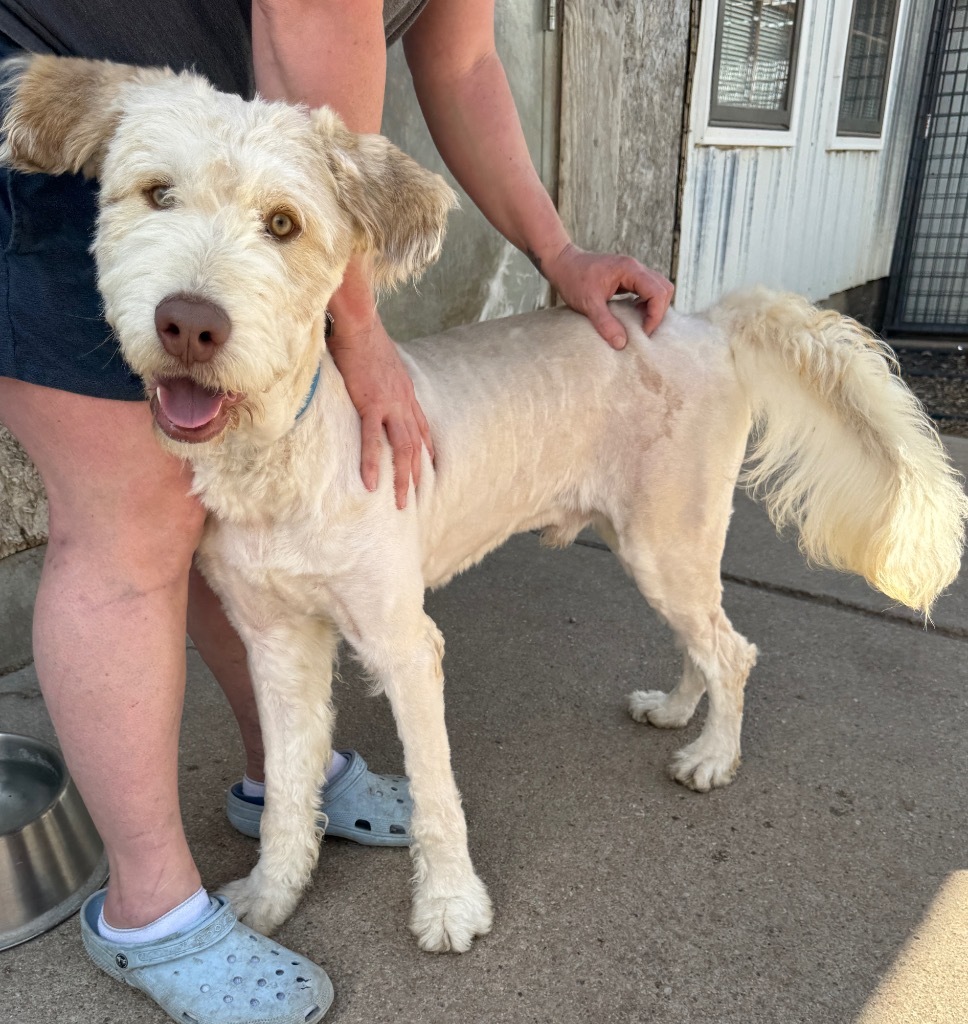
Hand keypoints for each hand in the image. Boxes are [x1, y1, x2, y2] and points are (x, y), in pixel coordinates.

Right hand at [327, 318, 433, 509]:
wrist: (360, 321)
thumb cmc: (362, 335)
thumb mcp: (379, 360)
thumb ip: (379, 375)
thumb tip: (369, 379)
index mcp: (405, 391)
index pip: (421, 426)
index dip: (426, 448)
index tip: (428, 466)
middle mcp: (403, 401)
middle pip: (415, 445)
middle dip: (416, 474)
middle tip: (413, 499)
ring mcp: (390, 404)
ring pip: (402, 448)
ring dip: (402, 478)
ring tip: (399, 503)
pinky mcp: (371, 403)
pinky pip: (373, 439)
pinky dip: (372, 463)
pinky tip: (370, 483)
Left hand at [540, 243, 674, 347]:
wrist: (562, 263)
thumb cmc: (573, 279)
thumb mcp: (588, 304)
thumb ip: (605, 323)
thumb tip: (622, 343)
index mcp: (629, 270)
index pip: (658, 292)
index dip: (655, 315)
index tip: (643, 332)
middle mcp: (635, 268)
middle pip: (664, 289)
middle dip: (658, 311)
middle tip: (643, 330)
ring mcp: (633, 272)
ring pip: (658, 288)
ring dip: (654, 307)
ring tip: (639, 324)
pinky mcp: (627, 278)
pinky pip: (647, 290)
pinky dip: (646, 304)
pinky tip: (633, 315)